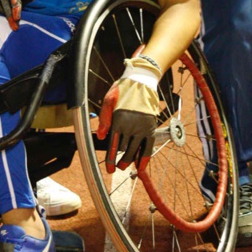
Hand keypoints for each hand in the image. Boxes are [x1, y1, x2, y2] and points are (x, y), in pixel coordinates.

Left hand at [96, 57, 160, 172]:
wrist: (142, 81)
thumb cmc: (123, 90)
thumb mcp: (108, 99)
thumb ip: (104, 118)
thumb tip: (100, 136)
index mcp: (119, 119)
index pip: (114, 144)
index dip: (111, 159)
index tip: (109, 169)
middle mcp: (131, 126)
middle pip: (124, 150)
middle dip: (120, 161)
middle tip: (116, 168)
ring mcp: (143, 127)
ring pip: (136, 150)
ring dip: (130, 161)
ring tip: (125, 166)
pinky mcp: (151, 127)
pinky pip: (148, 146)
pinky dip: (145, 158)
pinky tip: (141, 166)